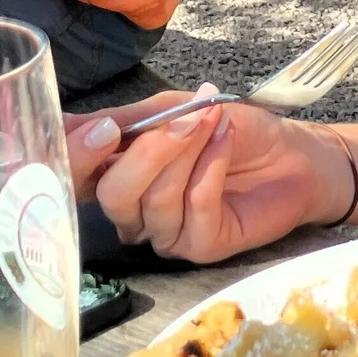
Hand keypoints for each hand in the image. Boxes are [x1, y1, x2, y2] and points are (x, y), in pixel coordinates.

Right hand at [64, 89, 351, 264]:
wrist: (291, 152)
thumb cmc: (231, 128)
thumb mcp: (173, 110)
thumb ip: (125, 121)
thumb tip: (65, 121)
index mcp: (117, 175)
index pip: (76, 179)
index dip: (79, 158)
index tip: (105, 129)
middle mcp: (134, 212)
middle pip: (113, 196)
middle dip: (148, 152)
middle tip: (183, 119)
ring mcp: (166, 232)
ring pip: (155, 201)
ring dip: (186, 152)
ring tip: (212, 121)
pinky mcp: (200, 247)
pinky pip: (194, 209)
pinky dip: (209, 168)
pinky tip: (225, 141)